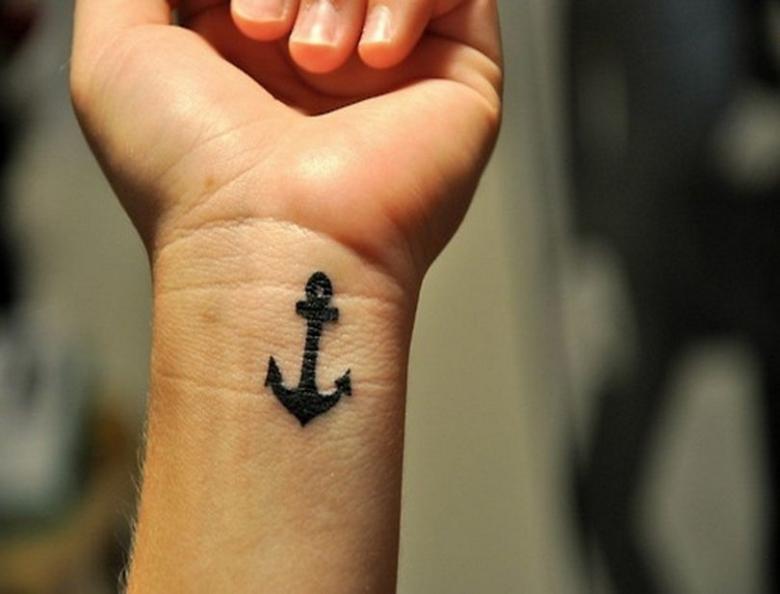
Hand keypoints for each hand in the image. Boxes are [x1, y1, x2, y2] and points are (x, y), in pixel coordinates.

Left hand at [71, 0, 501, 288]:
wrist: (273, 244)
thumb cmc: (192, 173)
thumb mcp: (118, 52)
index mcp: (256, 53)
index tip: (229, 14)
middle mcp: (328, 59)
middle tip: (264, 32)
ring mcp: (394, 67)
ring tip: (315, 59)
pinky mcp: (459, 75)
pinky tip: (373, 58)